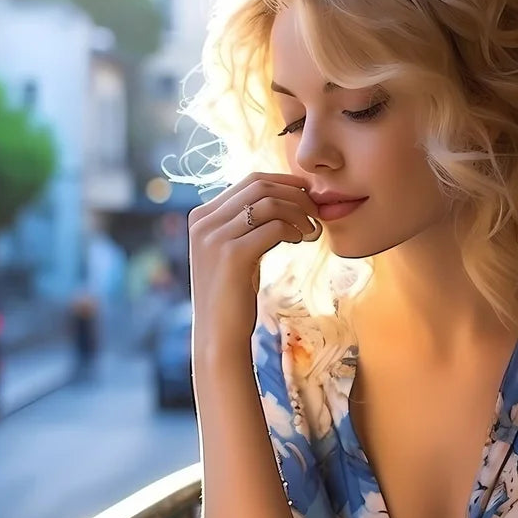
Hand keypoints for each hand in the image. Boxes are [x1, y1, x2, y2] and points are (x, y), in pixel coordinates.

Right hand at [187, 172, 322, 365]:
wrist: (219, 335)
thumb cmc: (232, 295)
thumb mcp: (234, 251)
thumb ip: (244, 224)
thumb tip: (280, 198)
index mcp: (201, 216)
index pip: (250, 181)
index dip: (285, 183)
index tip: (308, 196)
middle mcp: (203, 222)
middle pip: (260, 187)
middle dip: (295, 195)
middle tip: (316, 212)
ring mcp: (215, 237)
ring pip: (269, 204)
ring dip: (298, 213)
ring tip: (311, 231)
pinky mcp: (232, 255)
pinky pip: (274, 227)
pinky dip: (294, 230)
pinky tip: (302, 241)